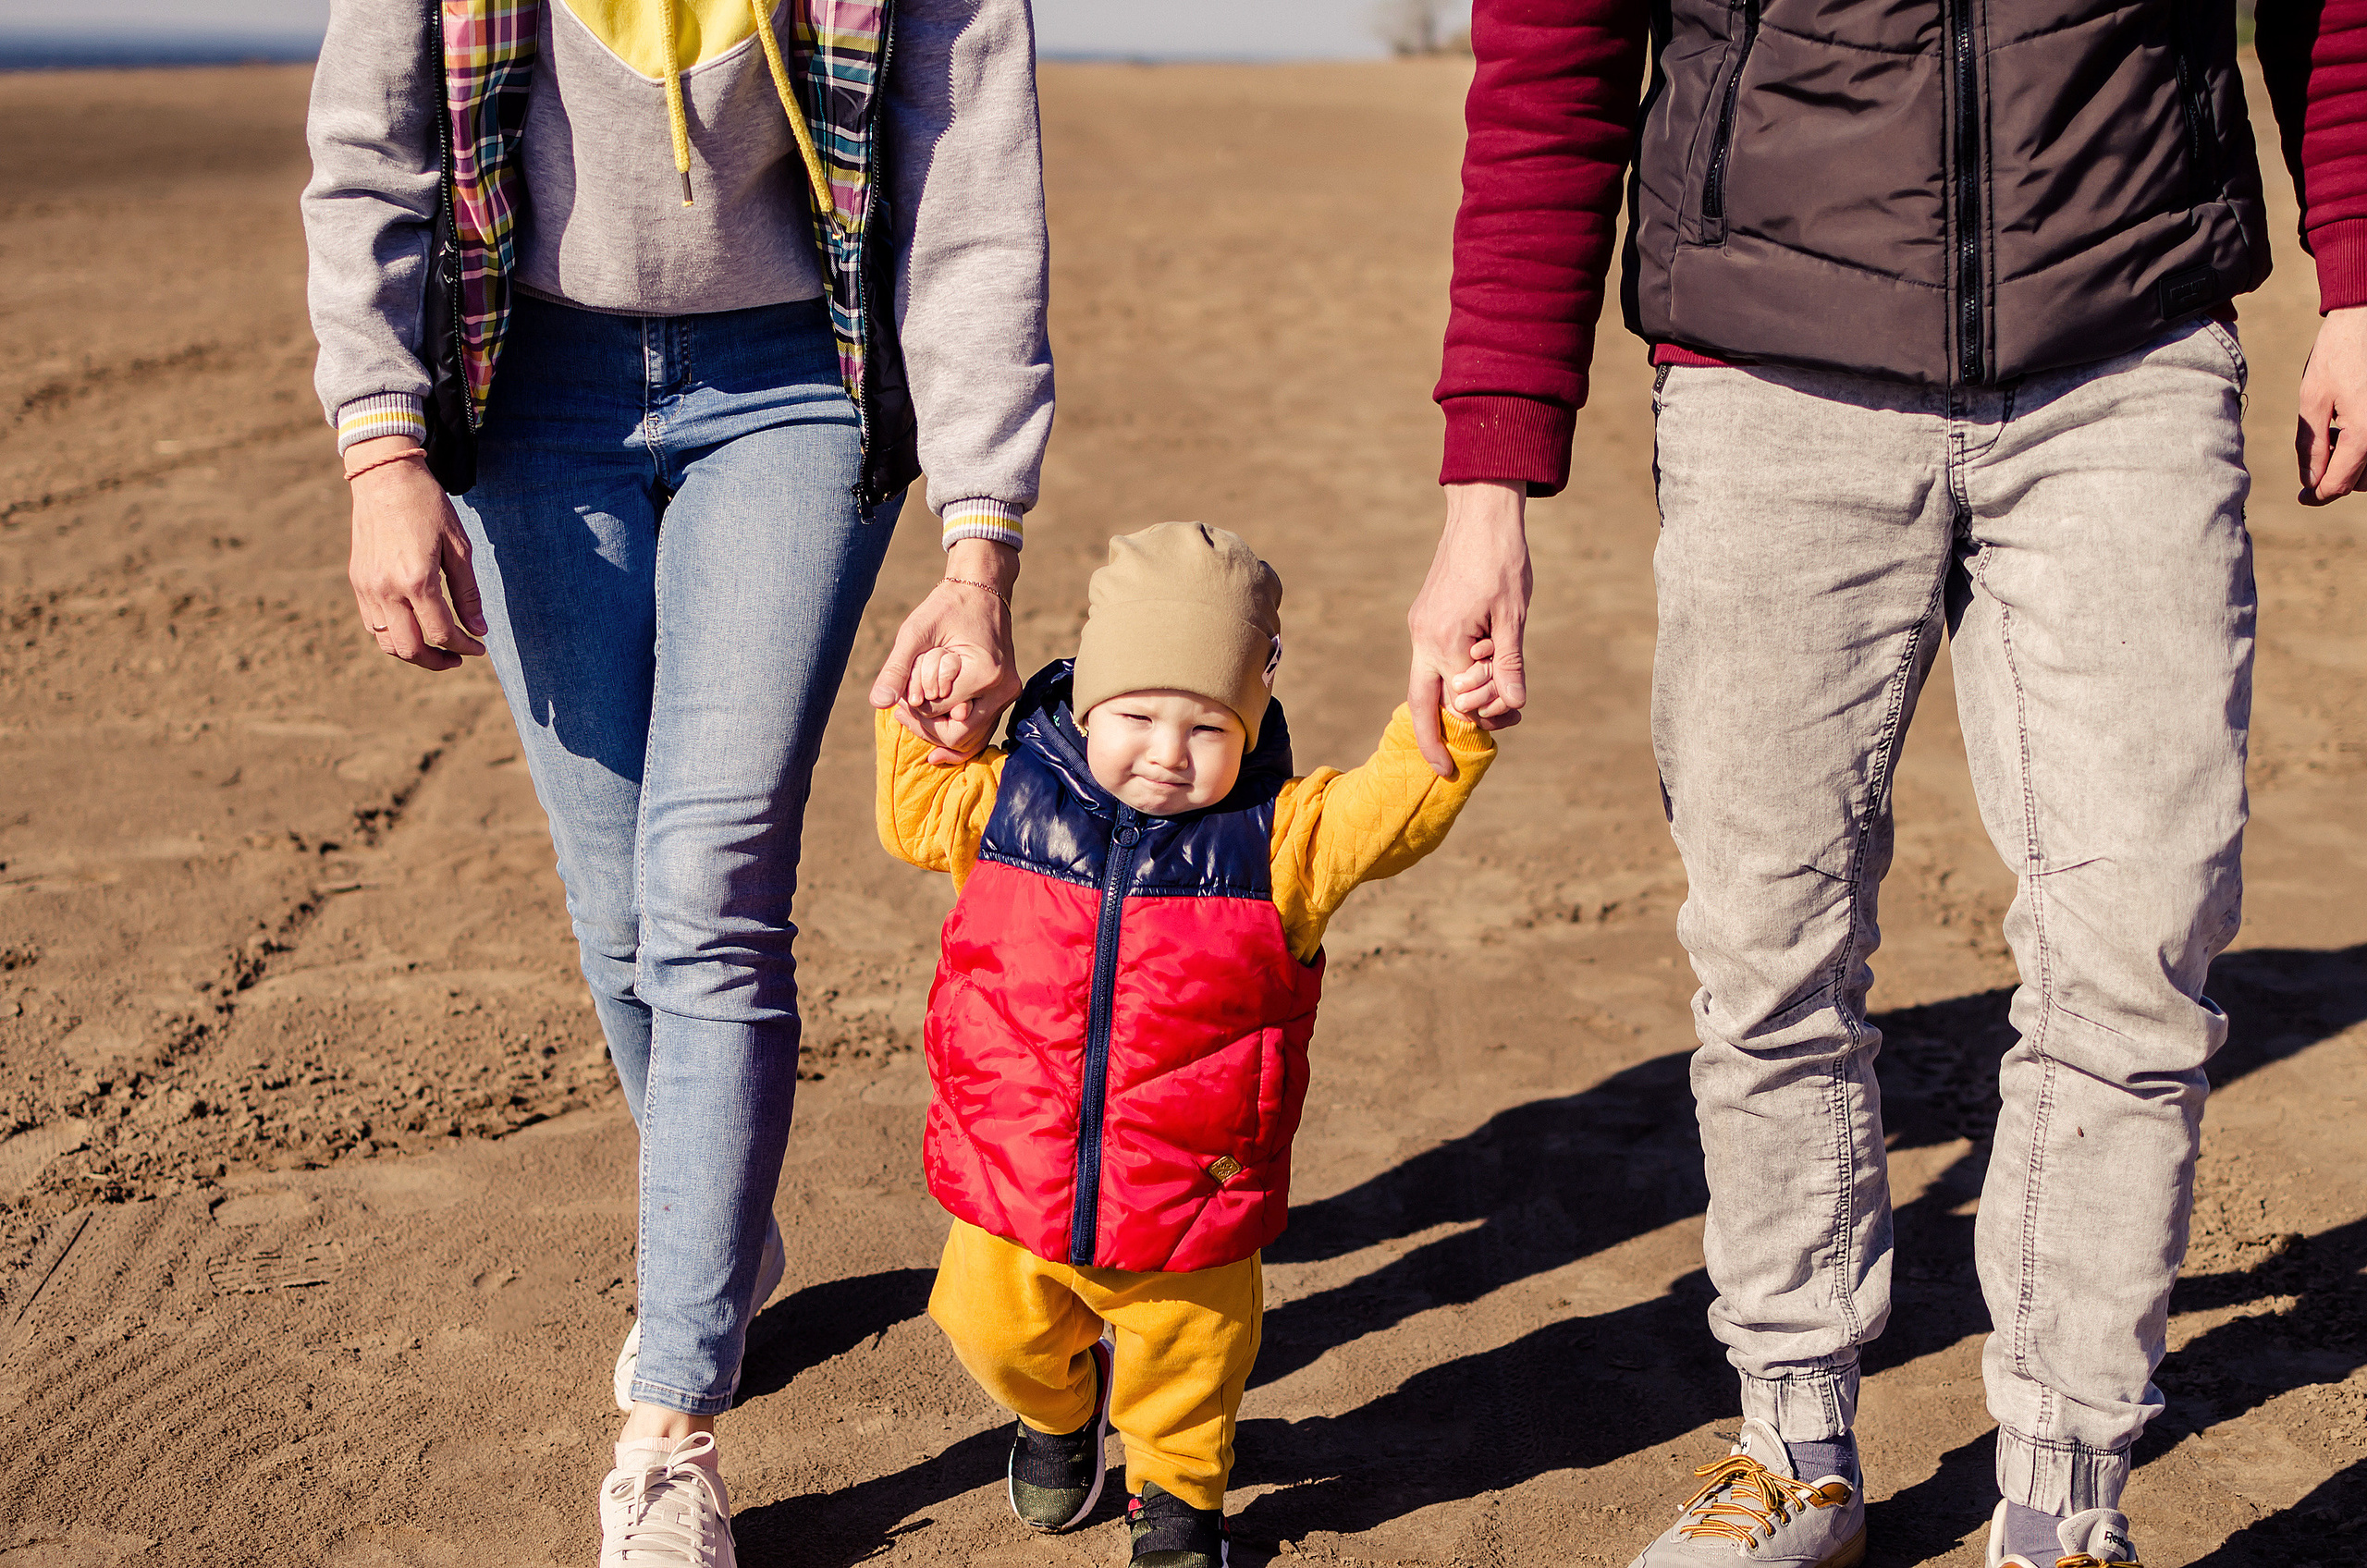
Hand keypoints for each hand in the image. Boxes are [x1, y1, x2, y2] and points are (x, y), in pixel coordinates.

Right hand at [346, 436, 487, 670]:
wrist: (384, 477)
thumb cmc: (428, 507)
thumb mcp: (459, 547)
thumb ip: (467, 593)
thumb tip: (478, 629)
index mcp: (416, 579)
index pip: (441, 632)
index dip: (464, 647)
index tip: (479, 646)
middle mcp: (386, 589)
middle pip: (410, 649)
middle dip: (438, 661)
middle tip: (458, 657)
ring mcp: (367, 587)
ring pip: (387, 642)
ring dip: (414, 653)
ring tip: (437, 648)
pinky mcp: (357, 581)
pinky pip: (373, 624)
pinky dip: (394, 635)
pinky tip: (414, 627)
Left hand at [870, 538, 1021, 763]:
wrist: (981, 591)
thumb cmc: (946, 608)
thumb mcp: (915, 633)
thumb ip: (896, 669)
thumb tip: (878, 703)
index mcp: (985, 673)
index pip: (938, 713)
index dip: (913, 708)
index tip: (902, 692)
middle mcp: (1003, 689)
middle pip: (958, 735)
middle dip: (925, 726)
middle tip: (901, 710)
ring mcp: (1008, 694)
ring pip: (971, 738)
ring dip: (938, 731)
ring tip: (911, 712)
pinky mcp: (1004, 696)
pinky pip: (980, 729)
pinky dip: (955, 730)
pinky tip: (931, 730)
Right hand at [1407, 480, 1531, 777]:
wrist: (1481, 515)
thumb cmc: (1502, 561)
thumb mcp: (1513, 616)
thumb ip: (1510, 663)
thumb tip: (1514, 705)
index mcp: (1445, 642)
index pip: (1461, 701)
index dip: (1489, 713)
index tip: (1514, 720)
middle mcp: (1424, 639)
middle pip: (1421, 705)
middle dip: (1438, 736)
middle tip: (1472, 749)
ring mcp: (1420, 628)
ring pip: (1429, 682)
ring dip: (1458, 697)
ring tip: (1499, 694)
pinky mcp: (1424, 618)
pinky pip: (1434, 659)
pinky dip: (1455, 672)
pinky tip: (1485, 664)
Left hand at [2296, 305, 2366, 504]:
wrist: (2365, 320)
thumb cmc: (2337, 356)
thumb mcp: (2313, 400)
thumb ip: (2312, 445)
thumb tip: (2310, 481)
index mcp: (2365, 434)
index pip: (2338, 484)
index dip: (2317, 495)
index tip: (2303, 499)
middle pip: (2361, 482)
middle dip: (2337, 476)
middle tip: (2322, 448)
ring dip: (2355, 465)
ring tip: (2337, 432)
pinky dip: (2366, 449)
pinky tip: (2351, 425)